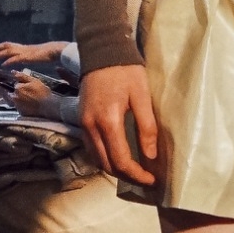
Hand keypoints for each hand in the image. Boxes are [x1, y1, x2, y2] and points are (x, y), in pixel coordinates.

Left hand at [0, 39, 62, 67]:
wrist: (54, 51)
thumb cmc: (46, 54)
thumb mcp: (33, 55)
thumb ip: (25, 57)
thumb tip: (19, 62)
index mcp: (22, 47)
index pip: (6, 45)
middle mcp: (21, 48)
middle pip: (4, 46)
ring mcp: (24, 52)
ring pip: (8, 51)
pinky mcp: (28, 57)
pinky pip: (16, 58)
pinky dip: (9, 61)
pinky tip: (3, 64)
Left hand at [13, 72, 51, 116]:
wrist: (48, 107)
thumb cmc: (42, 93)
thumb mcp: (34, 81)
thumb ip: (22, 76)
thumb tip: (13, 72)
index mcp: (18, 88)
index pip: (17, 84)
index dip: (23, 85)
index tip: (30, 87)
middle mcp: (15, 97)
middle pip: (14, 93)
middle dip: (21, 92)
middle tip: (31, 94)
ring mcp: (17, 106)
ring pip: (16, 100)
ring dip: (21, 99)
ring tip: (31, 100)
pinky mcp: (21, 113)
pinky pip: (20, 108)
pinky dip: (23, 106)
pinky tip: (31, 106)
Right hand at [79, 64, 157, 185]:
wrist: (101, 52)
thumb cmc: (125, 71)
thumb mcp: (142, 96)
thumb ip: (146, 126)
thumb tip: (150, 156)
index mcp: (108, 121)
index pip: (121, 160)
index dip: (137, 175)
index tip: (152, 180)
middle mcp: (91, 127)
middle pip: (106, 165)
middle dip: (127, 176)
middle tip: (146, 180)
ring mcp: (83, 124)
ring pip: (97, 159)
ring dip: (114, 170)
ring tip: (135, 172)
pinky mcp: (81, 120)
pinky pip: (91, 149)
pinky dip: (104, 159)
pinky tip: (119, 158)